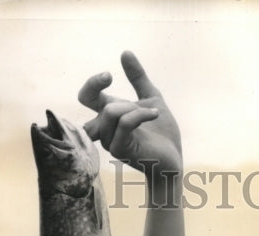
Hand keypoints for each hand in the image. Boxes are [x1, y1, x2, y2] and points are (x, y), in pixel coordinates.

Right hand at [79, 50, 181, 174]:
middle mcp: (106, 127)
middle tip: (110, 78)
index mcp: (110, 114)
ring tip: (151, 113)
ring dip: (132, 107)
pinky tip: (154, 114)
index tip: (109, 76)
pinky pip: (124, 123)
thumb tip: (125, 52)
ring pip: (110, 111)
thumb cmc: (161, 133)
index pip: (87, 96)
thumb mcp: (151, 98)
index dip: (93, 83)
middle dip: (96, 84)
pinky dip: (140, 114)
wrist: (173, 159)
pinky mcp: (120, 150)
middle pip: (85, 99)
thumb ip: (138, 77)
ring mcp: (110, 140)